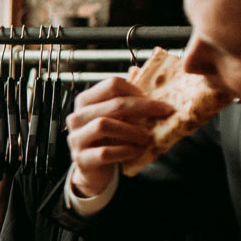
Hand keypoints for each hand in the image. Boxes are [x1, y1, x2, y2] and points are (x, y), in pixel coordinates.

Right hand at [66, 75, 174, 196]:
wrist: (95, 171)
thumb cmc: (109, 139)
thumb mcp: (116, 116)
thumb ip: (125, 96)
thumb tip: (136, 69)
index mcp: (85, 101)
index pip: (112, 85)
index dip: (136, 90)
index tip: (154, 101)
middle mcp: (77, 117)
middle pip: (112, 104)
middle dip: (143, 107)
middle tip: (164, 113)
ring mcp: (76, 138)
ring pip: (104, 125)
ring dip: (132, 131)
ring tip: (147, 138)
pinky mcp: (81, 159)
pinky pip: (105, 152)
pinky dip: (126, 151)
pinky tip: (137, 151)